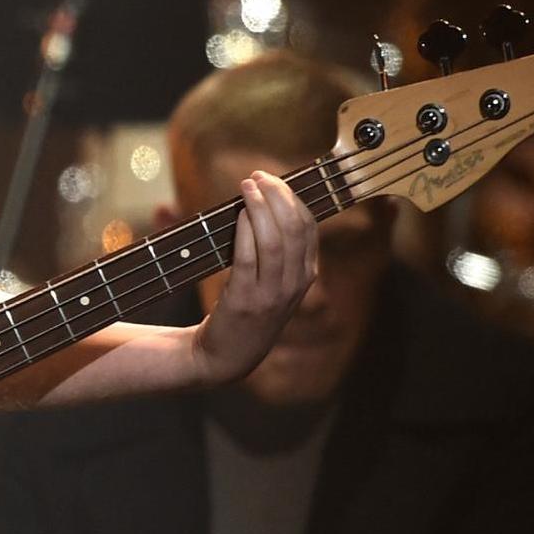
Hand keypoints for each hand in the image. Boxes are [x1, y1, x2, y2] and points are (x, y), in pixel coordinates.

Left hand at [190, 171, 316, 384]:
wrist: (225, 356)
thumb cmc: (243, 310)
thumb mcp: (270, 281)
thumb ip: (271, 247)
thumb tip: (255, 200)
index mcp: (305, 275)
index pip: (309, 227)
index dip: (292, 197)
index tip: (271, 179)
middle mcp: (294, 285)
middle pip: (296, 228)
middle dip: (278, 195)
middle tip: (257, 176)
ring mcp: (272, 295)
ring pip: (277, 241)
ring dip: (261, 207)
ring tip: (247, 187)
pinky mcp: (245, 301)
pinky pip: (250, 259)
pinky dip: (246, 232)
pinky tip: (238, 215)